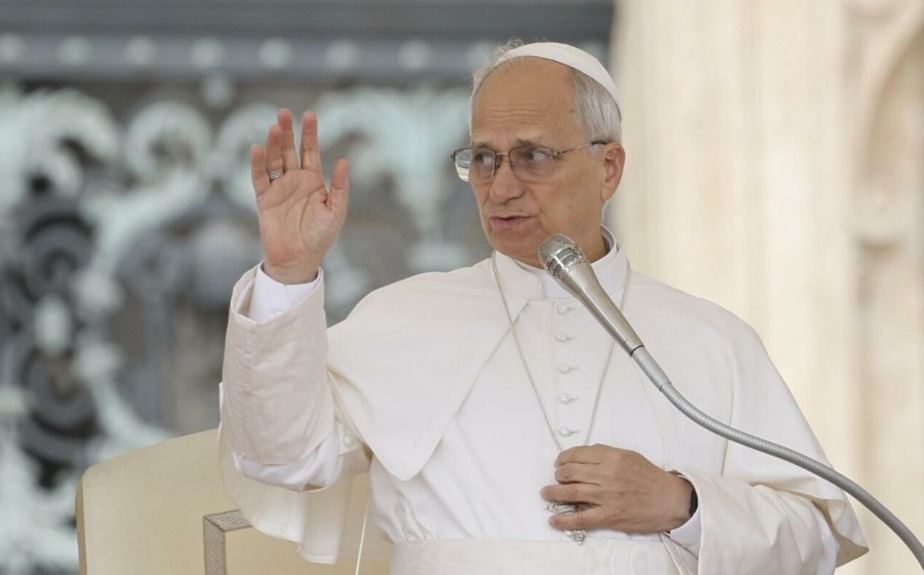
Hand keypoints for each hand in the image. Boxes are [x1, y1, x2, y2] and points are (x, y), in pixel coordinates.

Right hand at [250, 109, 349, 283]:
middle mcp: (295, 180)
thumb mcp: (335, 212)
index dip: (310, 133)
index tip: (309, 115)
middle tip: (284, 113)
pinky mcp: (264, 198)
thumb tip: (344, 161)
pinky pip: (259, 177)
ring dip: (273, 144)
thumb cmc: (320, 237)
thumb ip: (339, 187)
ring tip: (274, 127)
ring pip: (274, 160)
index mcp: (313, 180)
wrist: (299, 260)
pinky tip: (257, 149)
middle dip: (287, 132)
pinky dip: (257, 164)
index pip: (311, 151)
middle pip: (290, 150)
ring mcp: (278, 188)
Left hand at [540, 444, 692, 533]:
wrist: (670, 500)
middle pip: (571, 472)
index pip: (578, 454)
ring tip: (547, 493)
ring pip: (571, 492)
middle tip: (557, 477)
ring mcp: (607, 496)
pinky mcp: (609, 515)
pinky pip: (581, 518)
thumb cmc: (651, 479)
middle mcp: (607, 475)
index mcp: (613, 457)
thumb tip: (583, 456)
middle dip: (559, 474)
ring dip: (554, 492)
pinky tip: (554, 519)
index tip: (560, 462)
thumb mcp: (629, 456)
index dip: (564, 458)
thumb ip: (606, 455)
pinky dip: (565, 519)